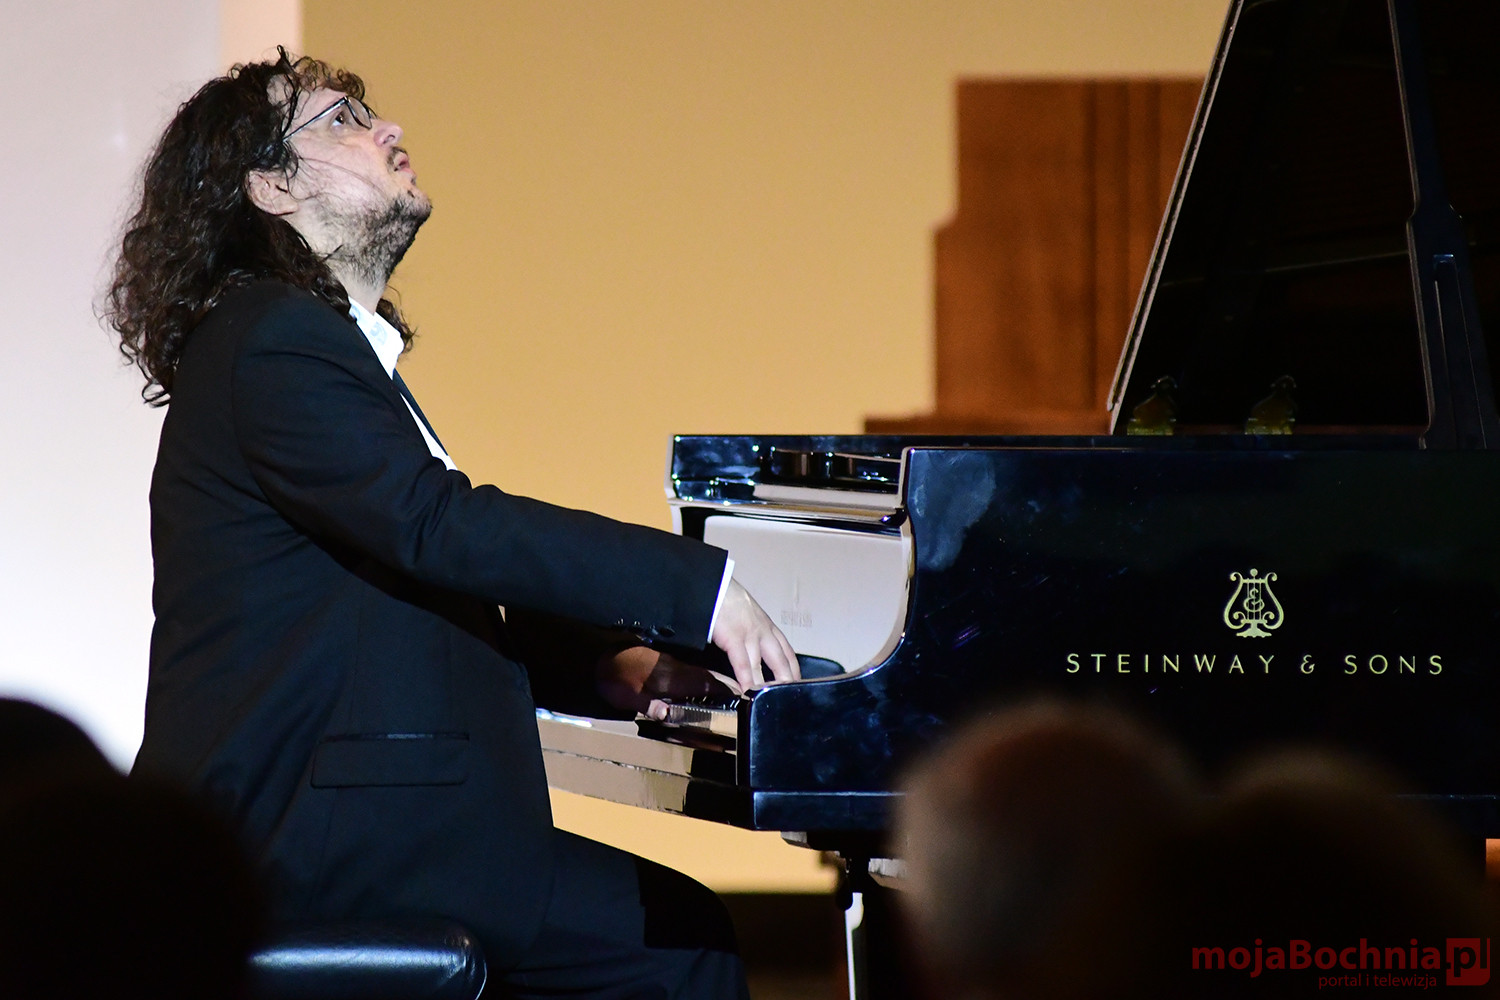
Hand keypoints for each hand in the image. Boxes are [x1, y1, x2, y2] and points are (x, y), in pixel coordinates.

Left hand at [596, 646, 738, 719]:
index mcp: (671, 677)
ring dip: (727, 677)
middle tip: (756, 692)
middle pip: (713, 676)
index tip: (748, 695)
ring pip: (708, 670)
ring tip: (747, 686)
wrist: (600, 656)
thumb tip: (667, 715)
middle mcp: (679, 668)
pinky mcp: (672, 662)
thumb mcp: (627, 697)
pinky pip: (700, 669)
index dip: (728, 689)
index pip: (706, 683)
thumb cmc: (614, 681)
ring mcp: (677, 664)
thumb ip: (649, 705)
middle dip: (734, 683)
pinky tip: (721, 680)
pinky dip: (712, 675)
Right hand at [710, 578, 799, 691]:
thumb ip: (752, 632)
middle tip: (793, 701)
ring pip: (763, 666)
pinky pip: (743, 664)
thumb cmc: (726, 599)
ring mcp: (750, 635)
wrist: (714, 584)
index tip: (797, 687)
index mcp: (768, 627)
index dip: (794, 672)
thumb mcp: (747, 615)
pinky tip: (749, 693)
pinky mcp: (734, 638)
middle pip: (782, 662)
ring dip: (768, 687)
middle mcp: (764, 632)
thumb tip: (752, 649)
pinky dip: (747, 681)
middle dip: (788, 682)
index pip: (788, 653)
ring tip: (773, 704)